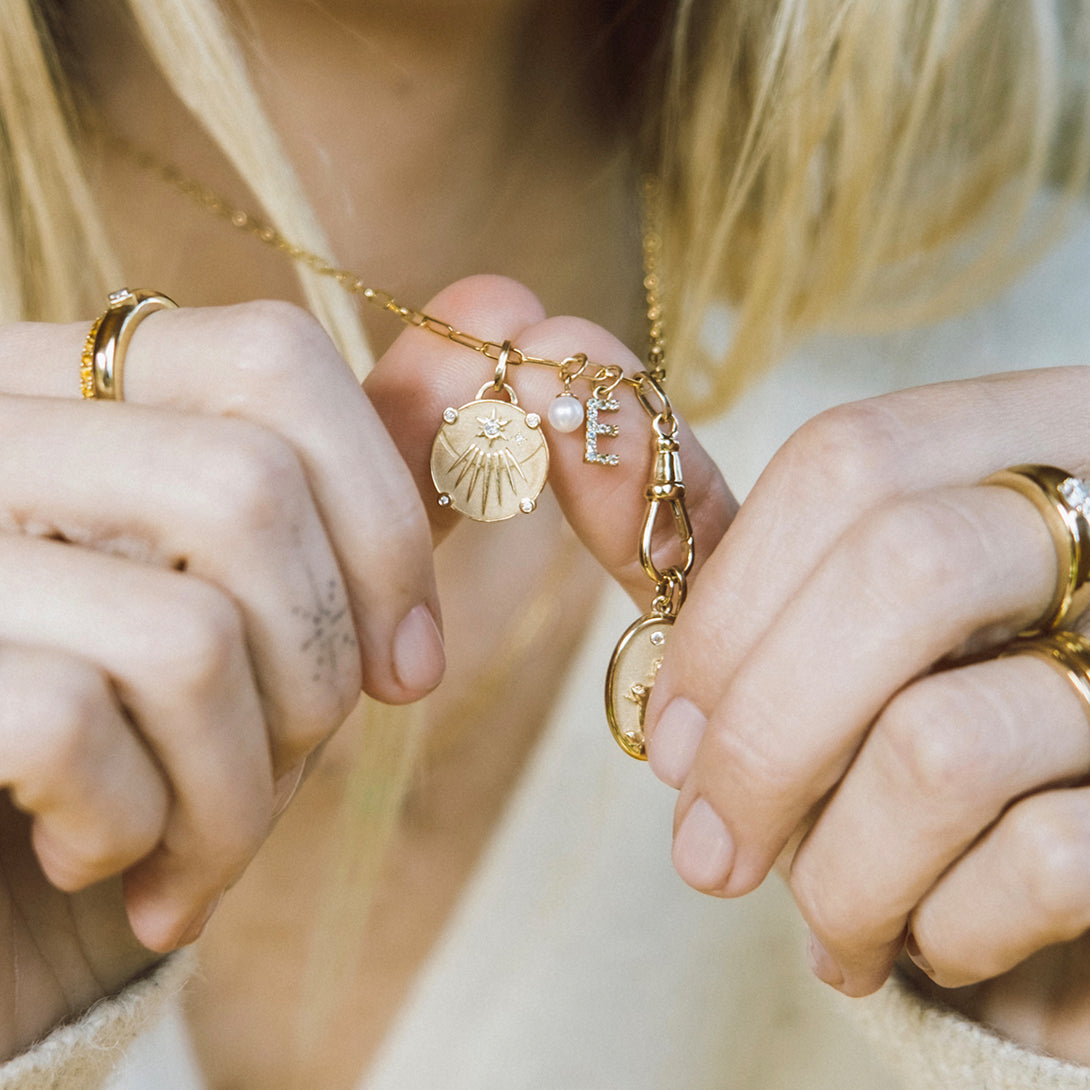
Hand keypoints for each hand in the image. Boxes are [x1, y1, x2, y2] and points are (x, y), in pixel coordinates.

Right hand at [0, 299, 442, 1052]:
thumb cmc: (139, 744)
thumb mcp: (265, 608)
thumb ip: (371, 476)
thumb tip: (501, 305)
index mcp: (73, 393)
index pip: (273, 356)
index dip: (382, 515)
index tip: (412, 664)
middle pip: (251, 490)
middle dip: (322, 670)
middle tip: (296, 765)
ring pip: (188, 631)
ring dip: (241, 789)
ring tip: (205, 844)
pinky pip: (76, 725)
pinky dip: (137, 831)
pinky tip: (102, 861)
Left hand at [639, 366, 1089, 1019]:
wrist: (1080, 884)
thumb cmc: (940, 727)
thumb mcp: (838, 619)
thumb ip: (723, 548)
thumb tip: (559, 414)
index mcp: (1034, 447)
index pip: (852, 456)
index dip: (731, 600)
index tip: (666, 728)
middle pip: (895, 572)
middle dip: (758, 739)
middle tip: (706, 848)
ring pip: (940, 743)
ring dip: (837, 871)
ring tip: (829, 918)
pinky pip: (1038, 863)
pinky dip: (942, 930)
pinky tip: (931, 941)